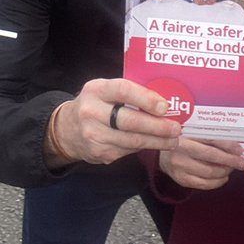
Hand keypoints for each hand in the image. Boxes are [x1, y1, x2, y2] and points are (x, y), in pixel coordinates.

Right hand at [47, 78, 180, 167]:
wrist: (67, 130)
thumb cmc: (95, 105)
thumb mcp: (105, 90)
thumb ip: (128, 92)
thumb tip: (164, 100)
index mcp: (96, 90)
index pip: (123, 90)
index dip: (146, 98)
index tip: (165, 106)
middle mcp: (92, 112)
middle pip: (129, 121)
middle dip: (157, 127)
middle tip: (176, 129)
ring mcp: (94, 135)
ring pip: (132, 140)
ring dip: (157, 141)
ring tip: (173, 140)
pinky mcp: (99, 153)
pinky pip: (128, 150)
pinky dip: (144, 147)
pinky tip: (155, 144)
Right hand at [158, 136, 243, 189]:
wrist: (162, 155)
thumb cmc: (183, 141)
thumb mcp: (192, 132)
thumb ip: (209, 135)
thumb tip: (234, 145)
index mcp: (184, 133)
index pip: (210, 138)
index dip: (227, 144)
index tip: (239, 149)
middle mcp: (180, 149)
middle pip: (211, 156)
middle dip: (230, 160)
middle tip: (242, 163)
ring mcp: (179, 166)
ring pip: (209, 172)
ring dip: (225, 171)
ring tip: (231, 168)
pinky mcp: (181, 179)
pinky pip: (204, 184)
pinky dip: (217, 182)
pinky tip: (223, 177)